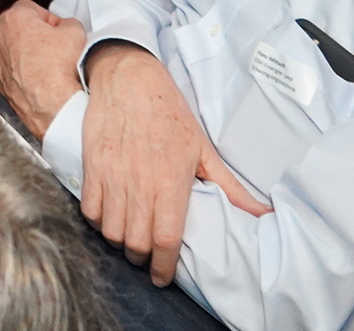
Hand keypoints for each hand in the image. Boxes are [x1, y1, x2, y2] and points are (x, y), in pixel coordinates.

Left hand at [0, 0, 90, 134]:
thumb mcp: (75, 32)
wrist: (52, 106)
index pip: (31, 7)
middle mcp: (0, 38)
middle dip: (37, 33)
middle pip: (19, 28)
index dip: (48, 17)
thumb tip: (67, 28)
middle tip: (55, 44)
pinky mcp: (0, 82)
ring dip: (29, 53)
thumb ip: (68, 23)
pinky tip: (41, 79)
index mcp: (14, 18)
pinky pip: (12, 70)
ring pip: (14, 50)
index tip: (58, 28)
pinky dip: (24, 73)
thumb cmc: (58, 69)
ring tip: (50, 64)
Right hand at [79, 43, 270, 286]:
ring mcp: (113, 173)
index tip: (163, 276)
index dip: (164, 266)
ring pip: (112, 229)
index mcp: (172, 180)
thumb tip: (263, 214)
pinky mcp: (92, 164)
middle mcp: (141, 181)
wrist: (129, 77)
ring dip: (120, 241)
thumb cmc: (169, 112)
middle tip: (147, 256)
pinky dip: (99, 220)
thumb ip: (230, 186)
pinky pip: (90, 208)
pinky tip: (110, 216)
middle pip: (136, 241)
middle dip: (142, 257)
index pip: (166, 239)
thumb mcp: (203, 148)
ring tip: (129, 237)